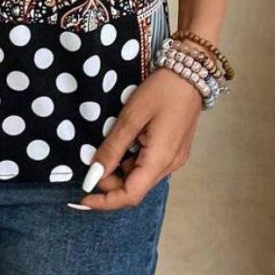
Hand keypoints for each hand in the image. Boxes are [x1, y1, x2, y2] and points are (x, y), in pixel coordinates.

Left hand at [79, 68, 202, 209]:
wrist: (190, 72)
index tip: (83, 198)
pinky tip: (124, 143)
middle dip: (110, 183)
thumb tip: (94, 174)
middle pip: (136, 188)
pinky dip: (132, 160)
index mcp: (160, 160)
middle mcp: (170, 165)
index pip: (130, 195)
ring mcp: (175, 158)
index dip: (105, 201)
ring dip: (121, 170)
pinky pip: (150, 164)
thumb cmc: (161, 91)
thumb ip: (112, 148)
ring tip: (107, 148)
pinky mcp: (175, 150)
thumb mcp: (131, 117)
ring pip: (142, 176)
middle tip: (92, 162)